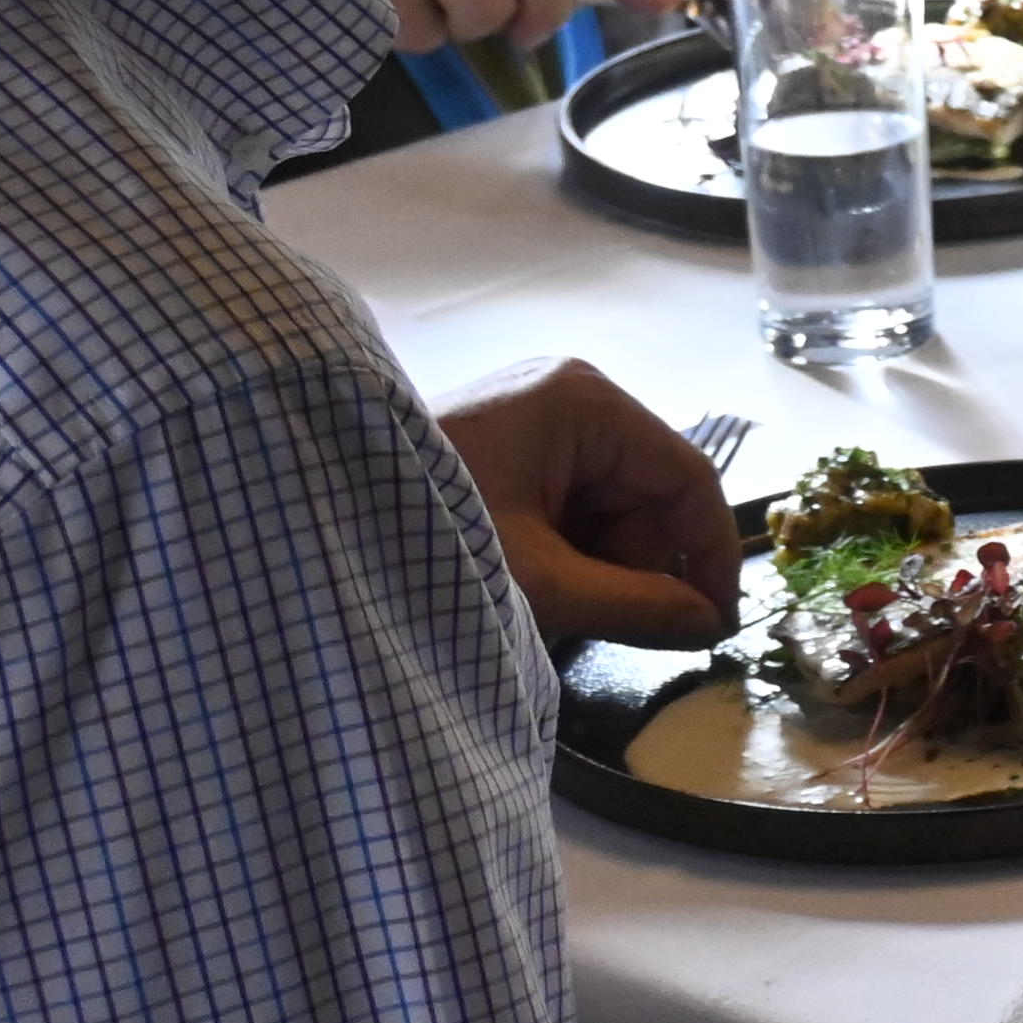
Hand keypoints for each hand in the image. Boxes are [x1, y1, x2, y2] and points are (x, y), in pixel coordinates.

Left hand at [433, 356, 738, 648]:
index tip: (715, 623)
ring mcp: (533, 417)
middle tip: (600, 621)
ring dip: (593, 564)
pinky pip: (566, 502)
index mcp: (586, 402)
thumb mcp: (543, 582)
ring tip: (547, 602)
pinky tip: (528, 580)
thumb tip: (706, 627)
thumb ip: (638, 605)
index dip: (710, 554)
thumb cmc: (431, 540)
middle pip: (646, 494)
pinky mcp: (505, 444)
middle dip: (635, 564)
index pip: (688, 477)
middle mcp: (568, 394)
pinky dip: (561, 551)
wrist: (307, 524)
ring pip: (607, 506)